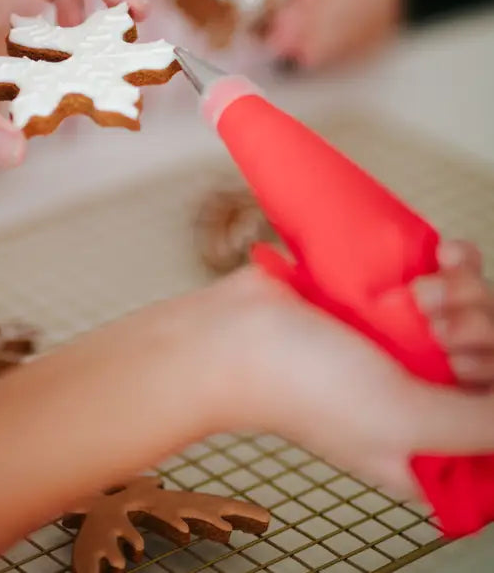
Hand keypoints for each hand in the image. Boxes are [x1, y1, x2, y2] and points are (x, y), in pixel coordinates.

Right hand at [201, 267, 493, 499]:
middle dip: (484, 334)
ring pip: (478, 314)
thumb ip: (476, 424)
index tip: (475, 371)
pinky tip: (442, 256)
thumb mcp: (403, 420)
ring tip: (423, 292)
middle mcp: (424, 398)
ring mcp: (409, 345)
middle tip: (444, 328)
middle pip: (493, 363)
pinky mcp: (391, 298)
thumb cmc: (303, 387)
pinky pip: (451, 276)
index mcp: (430, 449)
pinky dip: (454, 264)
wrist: (236, 329)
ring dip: (467, 295)